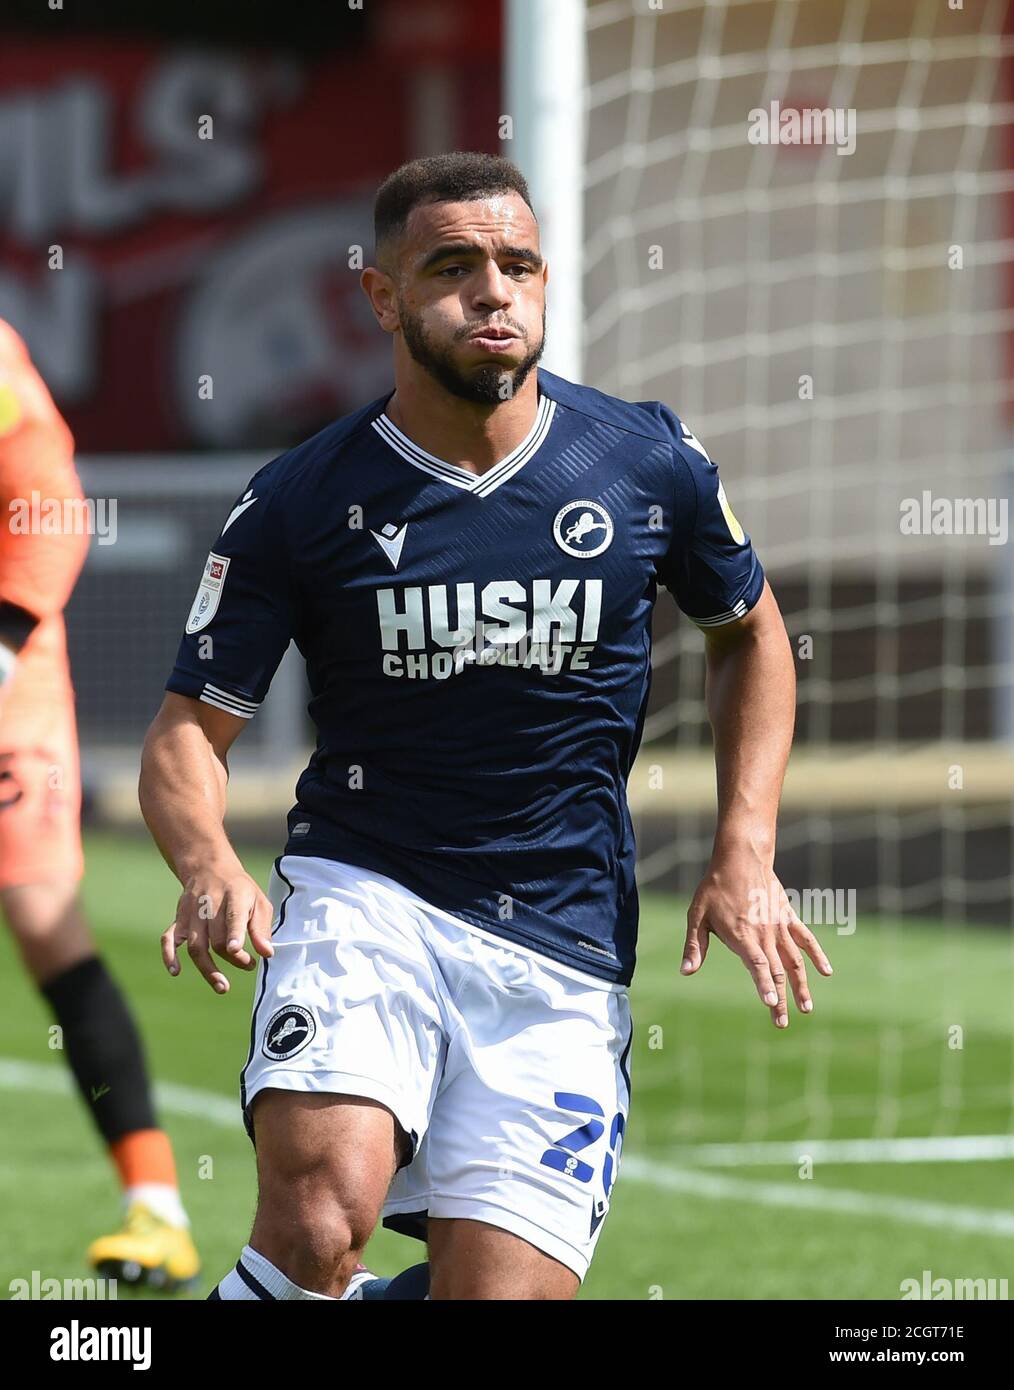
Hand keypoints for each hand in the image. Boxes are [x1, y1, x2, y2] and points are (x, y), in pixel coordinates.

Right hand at [161, 864, 273, 993]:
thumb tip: (267, 954)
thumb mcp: (259, 901)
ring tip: (222, 987)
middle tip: (248, 965)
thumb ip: (262, 928)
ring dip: (207, 968)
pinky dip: (169, 955)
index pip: (232, 916)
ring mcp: (191, 912)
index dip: (234, 934)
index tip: (236, 950)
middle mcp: (209, 903)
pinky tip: (175, 972)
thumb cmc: (241, 891)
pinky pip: (168, 938)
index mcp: (234, 894)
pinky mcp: (178, 919)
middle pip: (216, 938)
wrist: (210, 869)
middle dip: (233, 957)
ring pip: (195, 944)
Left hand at [680, 848, 831, 1027]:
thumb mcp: (697, 915)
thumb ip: (694, 945)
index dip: (764, 985)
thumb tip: (686, 971)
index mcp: (742, 935)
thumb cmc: (714, 888)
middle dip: (779, 999)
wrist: (740, 857)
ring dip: (800, 985)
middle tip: (781, 1023)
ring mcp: (779, 926)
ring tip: (806, 1009)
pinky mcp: (788, 917)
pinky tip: (826, 972)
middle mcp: (764, 934)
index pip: (757, 965)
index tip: (769, 1003)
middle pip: (776, 971)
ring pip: (794, 961)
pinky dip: (817, 955)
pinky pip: (806, 939)